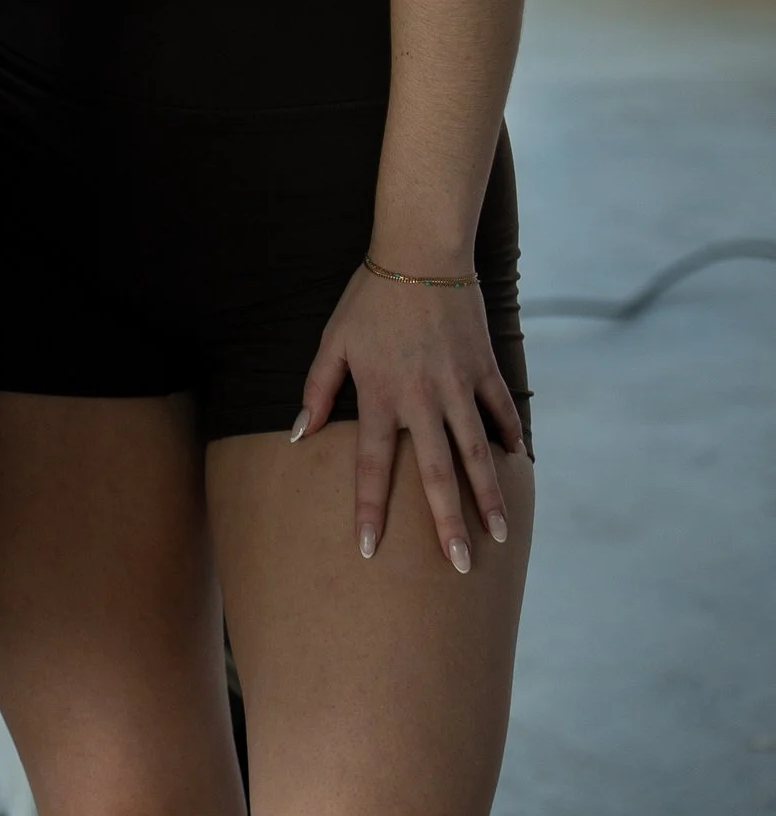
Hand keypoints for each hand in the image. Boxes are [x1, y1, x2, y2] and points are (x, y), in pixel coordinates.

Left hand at [293, 262, 524, 570]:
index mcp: (379, 395)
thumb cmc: (369, 297)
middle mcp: (421, 398)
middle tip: (459, 565)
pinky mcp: (484, 367)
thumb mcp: (333, 340)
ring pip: (476, 452)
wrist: (420, 250)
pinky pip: (502, 410)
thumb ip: (316, 390)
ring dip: (488, 496)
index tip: (368, 551)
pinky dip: (511, 437)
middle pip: (434, 472)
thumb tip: (296, 435)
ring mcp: (458, 384)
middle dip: (446, 523)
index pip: (370, 466)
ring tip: (498, 535)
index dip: (368, 510)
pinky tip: (518, 465)